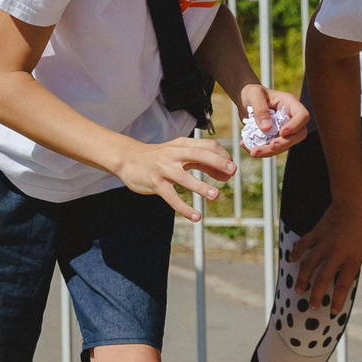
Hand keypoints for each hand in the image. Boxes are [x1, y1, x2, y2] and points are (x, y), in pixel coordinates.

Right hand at [116, 133, 235, 220]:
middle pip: (199, 154)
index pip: (207, 146)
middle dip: (217, 162)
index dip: (222, 156)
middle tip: (233, 171)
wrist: (128, 159)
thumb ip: (202, 162)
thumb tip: (226, 173)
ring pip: (185, 177)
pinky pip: (171, 197)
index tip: (231, 169)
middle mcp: (174, 154)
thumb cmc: (159, 157)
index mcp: (183, 145)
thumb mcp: (180, 154)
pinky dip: (184, 208)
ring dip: (201, 187)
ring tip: (215, 195)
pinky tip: (195, 217)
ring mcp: (164, 168)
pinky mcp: (155, 183)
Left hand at [238, 84, 309, 157]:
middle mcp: (291, 118)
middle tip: (270, 146)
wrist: (246, 101)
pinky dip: (262, 151)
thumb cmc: (252, 93)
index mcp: (290, 104)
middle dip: (285, 143)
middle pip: (299, 134)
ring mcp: (285, 129)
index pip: (302, 115)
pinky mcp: (276, 137)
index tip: (282, 132)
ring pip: (286, 145)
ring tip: (253, 152)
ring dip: (271, 152)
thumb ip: (260, 109)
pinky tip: (249, 148)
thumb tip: (267, 128)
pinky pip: (274, 148)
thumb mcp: (254, 95)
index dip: (296, 126)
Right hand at [290, 196, 361, 315]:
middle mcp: (336, 254)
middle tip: (312, 307)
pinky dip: (296, 252)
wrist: (354, 200)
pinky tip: (291, 260)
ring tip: (298, 291)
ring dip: (303, 279)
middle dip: (316, 295)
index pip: (344, 285)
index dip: (338, 300)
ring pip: (309, 265)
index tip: (333, 312)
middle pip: (323, 279)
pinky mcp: (316, 233)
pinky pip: (304, 244)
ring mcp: (324, 243)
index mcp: (352, 258)